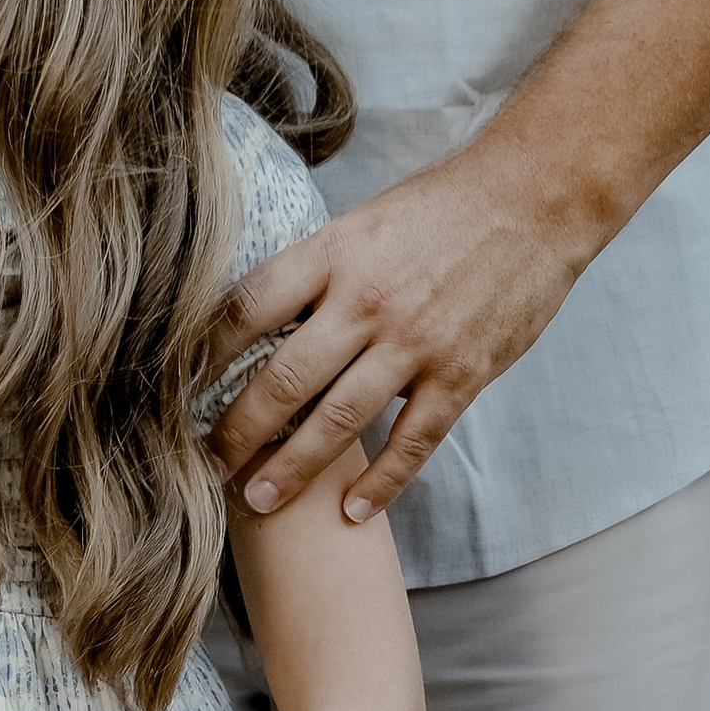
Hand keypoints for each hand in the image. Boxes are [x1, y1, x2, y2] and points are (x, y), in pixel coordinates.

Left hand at [209, 130, 592, 523]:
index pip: (248, 308)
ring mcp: (415, 342)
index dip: (205, 354)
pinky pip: (413, 442)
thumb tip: (259, 321)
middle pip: (283, 377)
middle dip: (237, 430)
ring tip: (255, 500)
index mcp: (333, 254)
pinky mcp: (461, 374)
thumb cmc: (440, 208)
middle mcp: (366, 300)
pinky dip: (381, 483)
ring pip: (338, 420)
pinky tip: (351, 511)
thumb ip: (316, 273)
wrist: (532, 200)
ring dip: (291, 467)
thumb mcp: (361, 223)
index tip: (177, 388)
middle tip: (206, 466)